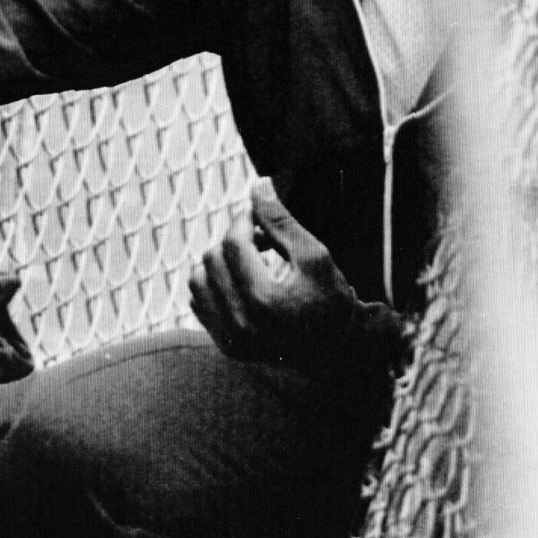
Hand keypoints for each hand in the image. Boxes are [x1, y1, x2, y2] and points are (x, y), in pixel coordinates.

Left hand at [189, 179, 405, 379]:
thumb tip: (258, 185)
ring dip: (219, 262)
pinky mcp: (227, 347)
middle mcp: (242, 324)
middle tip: (262, 238)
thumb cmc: (332, 300)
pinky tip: (242, 282)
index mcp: (265, 300)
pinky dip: (213, 285)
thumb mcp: (314, 255)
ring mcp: (231, 339)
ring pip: (198, 280)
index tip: (259, 214)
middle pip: (212, 259)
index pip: (233, 243)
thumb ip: (281, 221)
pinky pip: (198, 302)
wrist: (339, 352)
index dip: (243, 220)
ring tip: (251, 260)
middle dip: (233, 239)